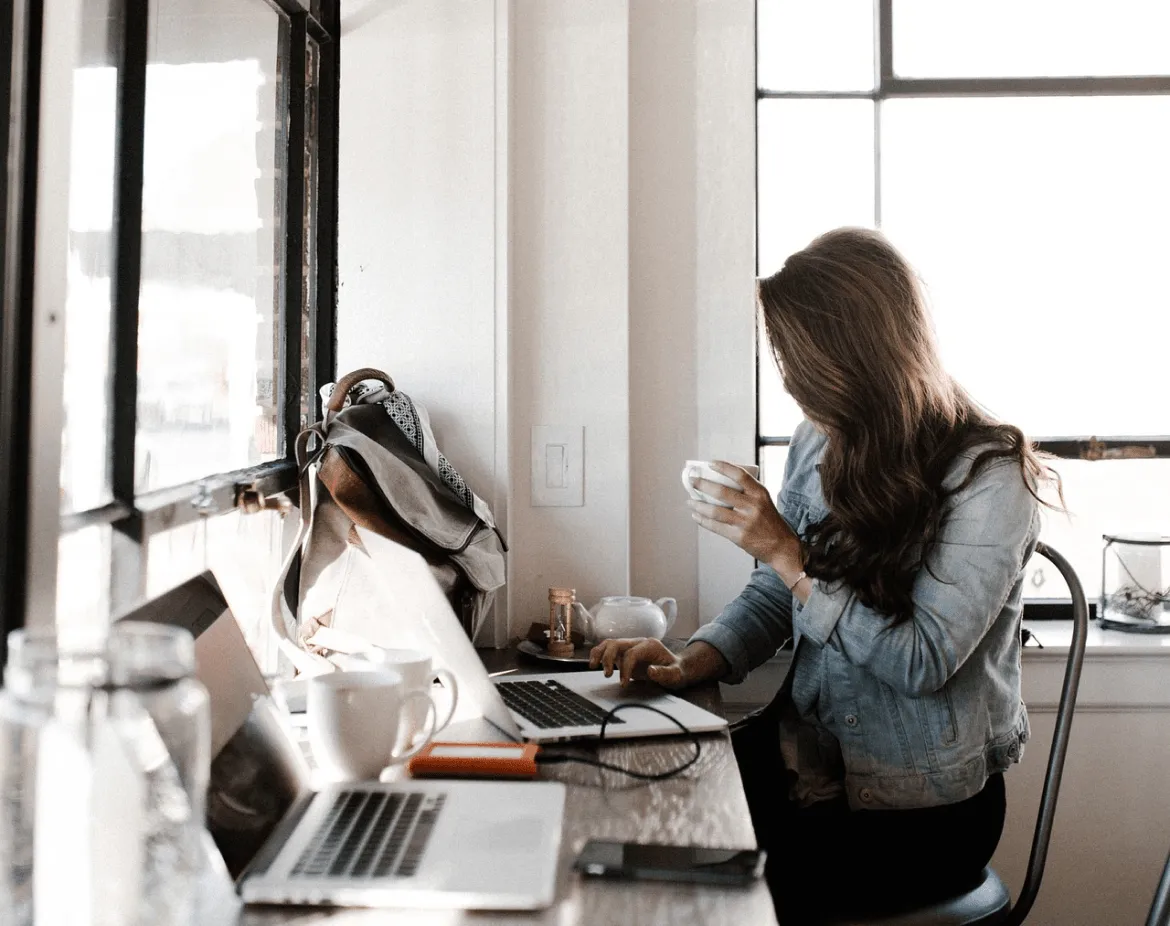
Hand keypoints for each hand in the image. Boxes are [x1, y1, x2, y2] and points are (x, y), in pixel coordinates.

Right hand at [589, 638, 685, 688]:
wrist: (677, 667)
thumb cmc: (676, 671)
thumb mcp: (676, 674)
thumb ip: (665, 673)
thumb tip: (650, 671)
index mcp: (650, 645)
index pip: (631, 653)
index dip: (625, 668)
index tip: (623, 683)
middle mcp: (638, 642)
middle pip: (617, 643)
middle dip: (608, 658)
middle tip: (606, 674)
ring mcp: (630, 646)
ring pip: (610, 643)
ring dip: (600, 653)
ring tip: (592, 666)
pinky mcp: (625, 653)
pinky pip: (609, 650)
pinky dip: (600, 655)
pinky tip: (595, 664)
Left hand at [687, 461, 801, 572]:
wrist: (782, 546)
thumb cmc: (770, 521)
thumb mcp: (764, 501)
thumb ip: (747, 492)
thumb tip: (720, 481)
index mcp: (760, 493)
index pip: (740, 474)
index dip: (723, 467)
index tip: (710, 463)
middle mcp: (753, 506)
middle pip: (722, 492)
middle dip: (703, 485)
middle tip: (692, 480)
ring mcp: (745, 522)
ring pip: (715, 510)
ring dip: (698, 505)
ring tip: (690, 501)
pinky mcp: (739, 536)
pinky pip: (716, 526)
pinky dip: (703, 520)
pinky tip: (696, 516)